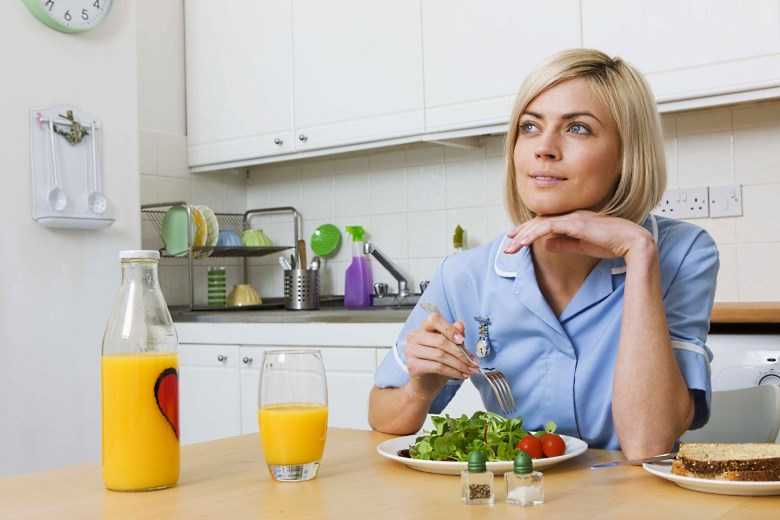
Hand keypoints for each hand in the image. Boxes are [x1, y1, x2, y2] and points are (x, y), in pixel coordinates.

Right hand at [404, 312, 479, 397]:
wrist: (425, 385)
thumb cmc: (436, 364)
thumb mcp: (449, 348)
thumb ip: (454, 335)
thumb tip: (460, 325)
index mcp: (423, 328)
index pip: (434, 319)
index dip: (449, 329)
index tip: (462, 340)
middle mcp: (414, 337)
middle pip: (440, 341)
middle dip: (461, 353)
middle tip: (473, 362)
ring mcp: (411, 351)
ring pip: (441, 355)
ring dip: (459, 364)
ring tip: (469, 370)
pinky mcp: (413, 366)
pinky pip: (437, 367)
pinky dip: (453, 372)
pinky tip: (461, 375)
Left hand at [503, 210, 655, 259]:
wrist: (632, 242)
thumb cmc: (612, 244)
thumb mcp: (582, 246)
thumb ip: (564, 244)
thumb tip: (546, 244)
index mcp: (574, 219)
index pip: (546, 222)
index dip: (529, 230)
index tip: (517, 239)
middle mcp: (571, 215)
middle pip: (539, 222)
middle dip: (522, 233)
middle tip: (508, 244)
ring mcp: (573, 218)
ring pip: (540, 224)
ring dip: (524, 235)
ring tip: (511, 247)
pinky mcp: (575, 223)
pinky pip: (548, 227)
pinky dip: (534, 234)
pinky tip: (524, 242)